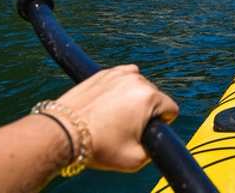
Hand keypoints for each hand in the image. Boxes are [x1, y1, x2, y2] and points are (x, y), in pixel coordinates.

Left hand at [56, 64, 178, 171]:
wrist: (63, 133)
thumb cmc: (97, 145)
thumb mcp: (134, 159)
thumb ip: (154, 150)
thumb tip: (155, 142)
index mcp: (149, 98)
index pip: (171, 108)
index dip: (161, 124)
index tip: (146, 132)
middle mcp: (137, 80)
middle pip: (155, 97)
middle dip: (146, 111)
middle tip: (127, 128)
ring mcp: (119, 74)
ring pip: (139, 86)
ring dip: (134, 98)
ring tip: (116, 116)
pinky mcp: (103, 73)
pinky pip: (123, 76)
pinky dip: (121, 87)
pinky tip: (112, 101)